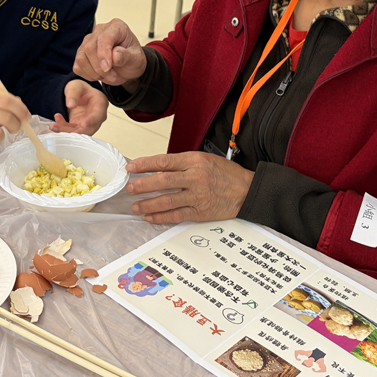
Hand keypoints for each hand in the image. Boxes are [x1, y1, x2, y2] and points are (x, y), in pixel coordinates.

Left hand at [49, 80, 108, 133]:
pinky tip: (55, 125)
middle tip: (61, 128)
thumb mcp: (76, 86)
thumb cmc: (81, 90)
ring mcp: (89, 123)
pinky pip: (72, 131)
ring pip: (79, 132)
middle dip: (75, 131)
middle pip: (89, 127)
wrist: (76, 95)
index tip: (84, 124)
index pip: (98, 114)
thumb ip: (74, 93)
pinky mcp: (79, 127)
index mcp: (100, 103)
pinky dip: (62, 129)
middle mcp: (97, 116)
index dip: (92, 120)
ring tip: (54, 126)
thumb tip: (70, 104)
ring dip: (66, 131)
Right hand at [73, 19, 145, 85]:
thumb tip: (114, 55)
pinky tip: (99, 76)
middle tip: (113, 76)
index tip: (107, 68)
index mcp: (116, 27)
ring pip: (81, 58)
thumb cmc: (133, 59)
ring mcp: (88, 41)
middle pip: (89, 48)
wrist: (128, 66)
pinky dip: (87, 75)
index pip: (104, 37)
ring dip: (94, 73)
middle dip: (99, 67)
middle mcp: (100, 30)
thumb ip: (126, 56)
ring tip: (108, 76)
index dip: (103, 54)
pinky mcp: (81, 53)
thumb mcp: (137, 59)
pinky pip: (78, 66)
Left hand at [125, 151, 253, 223]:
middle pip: (162, 181)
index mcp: (194, 161)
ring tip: (135, 206)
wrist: (246, 190)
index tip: (131, 167)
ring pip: (167, 200)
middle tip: (130, 188)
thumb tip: (157, 168)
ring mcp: (198, 196)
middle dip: (142, 185)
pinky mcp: (200, 211)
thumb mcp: (204, 159)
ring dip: (148, 204)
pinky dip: (161, 217)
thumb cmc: (225, 174)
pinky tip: (150, 217)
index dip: (144, 164)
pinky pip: (177, 215)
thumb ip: (182, 163)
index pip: (164, 162)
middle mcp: (195, 177)